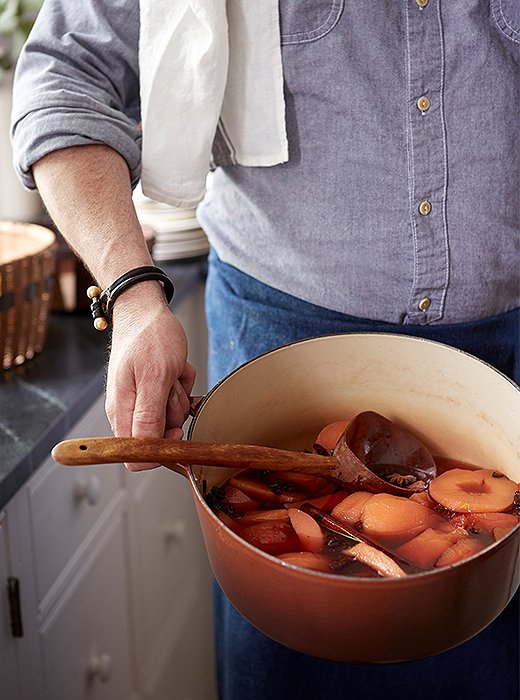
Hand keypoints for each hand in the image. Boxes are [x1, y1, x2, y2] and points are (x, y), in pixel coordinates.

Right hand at [105, 287, 195, 469]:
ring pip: (173, 419)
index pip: (137, 457)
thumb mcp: (155, 376)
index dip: (162, 451)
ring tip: (172, 372)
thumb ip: (149, 416)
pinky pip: (177, 402)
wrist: (146, 311)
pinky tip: (177, 370)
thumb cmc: (148, 336)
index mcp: (121, 412)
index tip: (177, 430)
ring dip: (180, 395)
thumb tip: (146, 452)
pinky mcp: (154, 392)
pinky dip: (183, 386)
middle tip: (170, 386)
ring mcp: (142, 401)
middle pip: (160, 437)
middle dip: (174, 413)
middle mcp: (129, 411)